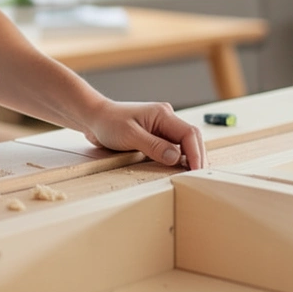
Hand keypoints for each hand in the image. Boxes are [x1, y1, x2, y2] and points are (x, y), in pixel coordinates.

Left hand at [81, 100, 205, 169]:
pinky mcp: (156, 136)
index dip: (196, 154)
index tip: (196, 171)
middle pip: (191, 138)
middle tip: (198, 177)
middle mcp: (166, 119)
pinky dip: (178, 159)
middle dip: (197, 157)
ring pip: (184, 144)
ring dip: (189, 158)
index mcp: (163, 114)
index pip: (189, 134)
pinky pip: (173, 147)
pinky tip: (178, 170)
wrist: (94, 117)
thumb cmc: (108, 122)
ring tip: (191, 176)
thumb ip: (154, 146)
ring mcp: (161, 127)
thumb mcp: (130, 135)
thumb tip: (176, 157)